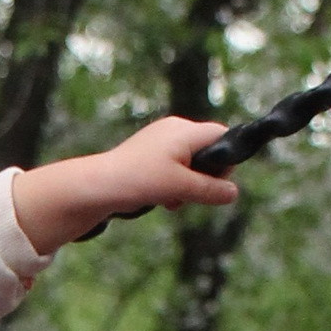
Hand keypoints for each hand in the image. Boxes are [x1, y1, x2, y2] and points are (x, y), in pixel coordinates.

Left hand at [10, 117, 239, 252]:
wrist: (97, 186)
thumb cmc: (138, 180)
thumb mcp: (181, 188)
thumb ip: (210, 190)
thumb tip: (233, 193)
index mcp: (184, 131)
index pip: (222, 135)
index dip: (226, 160)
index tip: (217, 183)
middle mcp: (173, 130)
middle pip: (206, 151)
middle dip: (204, 177)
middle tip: (191, 196)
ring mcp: (159, 141)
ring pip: (189, 163)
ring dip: (187, 185)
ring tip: (172, 200)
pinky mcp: (147, 154)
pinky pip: (172, 167)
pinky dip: (172, 184)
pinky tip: (161, 200)